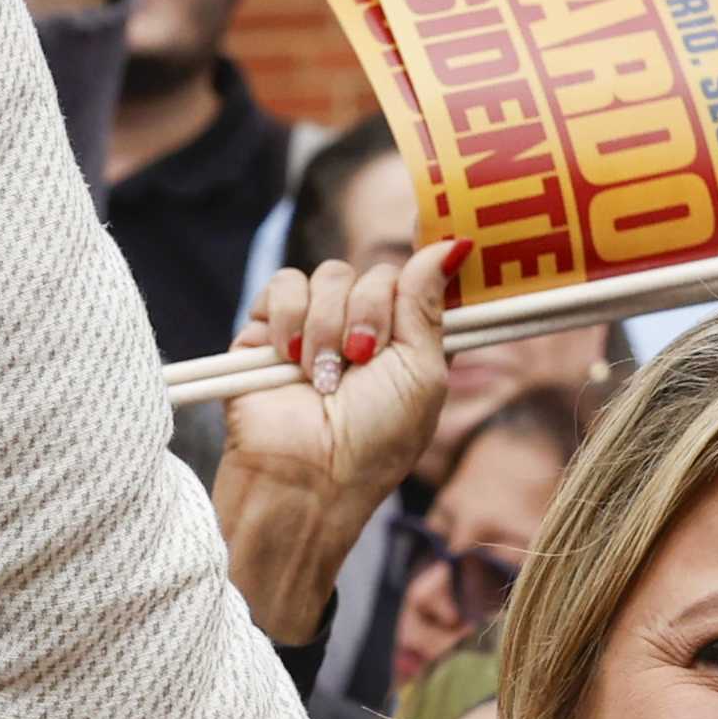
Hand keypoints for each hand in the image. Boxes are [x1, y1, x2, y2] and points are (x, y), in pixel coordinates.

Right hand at [213, 245, 458, 642]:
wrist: (307, 474)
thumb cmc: (373, 441)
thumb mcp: (421, 372)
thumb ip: (428, 305)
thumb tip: (453, 244)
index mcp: (402, 342)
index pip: (413, 280)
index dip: (414, 286)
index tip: (414, 304)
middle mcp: (358, 330)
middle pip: (372, 273)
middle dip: (369, 314)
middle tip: (361, 359)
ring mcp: (310, 328)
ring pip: (328, 275)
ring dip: (329, 323)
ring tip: (321, 374)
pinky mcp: (264, 331)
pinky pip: (283, 285)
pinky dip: (290, 316)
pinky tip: (291, 356)